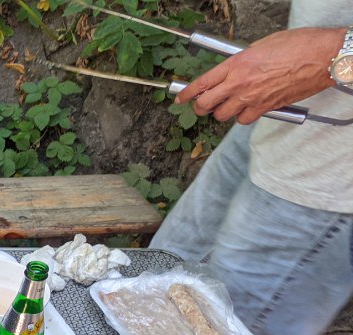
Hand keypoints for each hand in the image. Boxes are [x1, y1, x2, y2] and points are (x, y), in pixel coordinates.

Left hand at [174, 27, 342, 123]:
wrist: (323, 57)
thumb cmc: (298, 45)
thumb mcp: (262, 45)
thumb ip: (242, 60)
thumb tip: (233, 69)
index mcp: (236, 65)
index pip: (202, 84)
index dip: (187, 94)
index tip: (180, 99)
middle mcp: (240, 84)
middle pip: (206, 105)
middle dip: (200, 106)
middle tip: (202, 105)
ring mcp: (252, 99)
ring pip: (223, 116)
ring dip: (222, 112)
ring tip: (227, 105)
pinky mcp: (266, 108)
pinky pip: (244, 120)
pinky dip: (242, 118)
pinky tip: (246, 110)